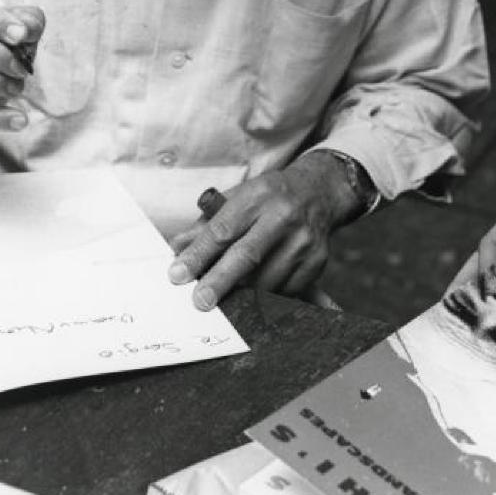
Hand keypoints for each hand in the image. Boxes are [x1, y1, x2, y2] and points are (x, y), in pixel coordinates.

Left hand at [167, 152, 359, 310]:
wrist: (316, 192)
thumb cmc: (268, 197)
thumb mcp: (236, 197)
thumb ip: (206, 224)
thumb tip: (178, 248)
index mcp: (258, 196)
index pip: (223, 230)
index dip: (199, 255)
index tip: (178, 274)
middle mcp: (284, 217)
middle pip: (247, 256)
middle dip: (219, 281)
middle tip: (199, 302)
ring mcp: (304, 241)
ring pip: (266, 280)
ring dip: (241, 293)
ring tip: (224, 297)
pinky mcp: (317, 262)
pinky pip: (285, 290)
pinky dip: (264, 297)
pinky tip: (252, 293)